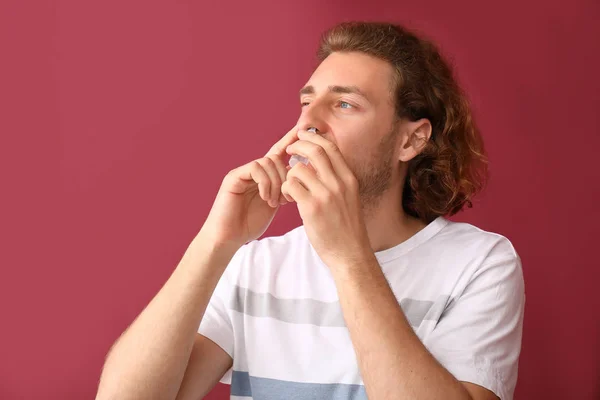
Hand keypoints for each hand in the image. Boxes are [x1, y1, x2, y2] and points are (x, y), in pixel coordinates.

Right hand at [201, 126, 298, 247]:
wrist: (228, 238)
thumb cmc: (249, 224)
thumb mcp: (274, 204)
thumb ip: (283, 188)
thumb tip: (300, 174)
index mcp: (262, 176)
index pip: (278, 153)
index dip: (289, 141)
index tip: (302, 130)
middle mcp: (251, 171)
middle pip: (276, 158)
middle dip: (285, 176)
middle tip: (285, 198)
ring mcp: (241, 172)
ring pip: (267, 161)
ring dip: (276, 182)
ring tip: (274, 202)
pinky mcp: (233, 177)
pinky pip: (255, 168)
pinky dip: (265, 183)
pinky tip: (265, 198)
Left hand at [281, 129, 372, 267]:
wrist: (350, 253)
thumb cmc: (347, 228)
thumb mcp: (349, 198)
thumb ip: (336, 180)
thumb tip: (318, 164)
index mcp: (349, 179)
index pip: (331, 147)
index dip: (314, 137)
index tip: (302, 136)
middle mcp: (339, 183)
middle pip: (315, 150)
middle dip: (298, 145)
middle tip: (288, 150)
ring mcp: (326, 195)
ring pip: (299, 169)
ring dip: (290, 174)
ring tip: (290, 187)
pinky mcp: (312, 208)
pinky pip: (291, 186)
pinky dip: (286, 189)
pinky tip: (289, 199)